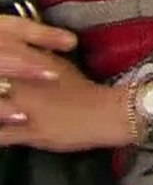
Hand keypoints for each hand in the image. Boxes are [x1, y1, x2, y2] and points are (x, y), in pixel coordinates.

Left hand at [0, 0, 127, 151]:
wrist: (108, 113)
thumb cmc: (82, 90)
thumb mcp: (57, 65)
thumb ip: (32, 56)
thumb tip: (15, 48)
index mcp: (31, 63)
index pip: (2, 57)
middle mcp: (25, 83)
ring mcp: (26, 107)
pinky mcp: (31, 131)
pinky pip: (0, 136)